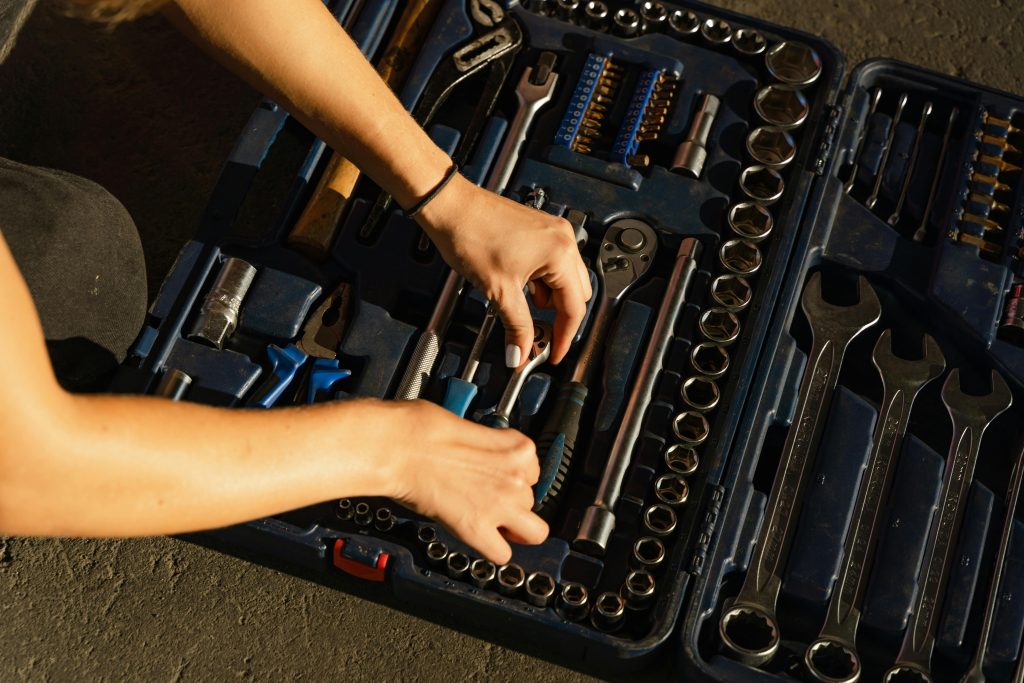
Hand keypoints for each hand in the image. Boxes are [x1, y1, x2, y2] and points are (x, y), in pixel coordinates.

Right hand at [373, 400, 547, 562]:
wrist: (399, 447)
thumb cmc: (423, 431)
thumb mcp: (471, 429)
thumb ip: (490, 450)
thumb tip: (486, 461)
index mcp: (518, 448)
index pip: (534, 472)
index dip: (513, 478)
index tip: (497, 479)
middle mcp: (517, 477)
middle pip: (531, 501)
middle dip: (511, 503)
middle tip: (488, 499)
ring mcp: (501, 504)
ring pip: (533, 532)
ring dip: (510, 528)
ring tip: (488, 520)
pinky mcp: (478, 528)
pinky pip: (502, 554)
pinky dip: (492, 550)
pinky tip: (479, 538)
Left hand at [417, 174, 591, 368]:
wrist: (448, 206)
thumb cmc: (471, 234)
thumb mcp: (498, 291)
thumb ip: (516, 327)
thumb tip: (521, 353)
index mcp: (560, 253)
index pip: (574, 307)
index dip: (564, 337)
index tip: (553, 354)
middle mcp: (563, 239)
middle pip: (576, 293)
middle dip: (557, 317)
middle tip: (537, 336)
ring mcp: (552, 232)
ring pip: (564, 279)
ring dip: (548, 299)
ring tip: (520, 307)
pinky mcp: (539, 230)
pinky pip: (551, 263)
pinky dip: (540, 281)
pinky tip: (519, 287)